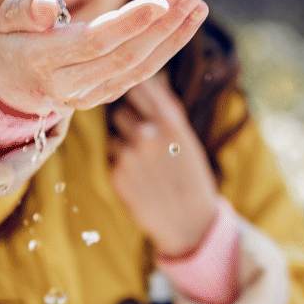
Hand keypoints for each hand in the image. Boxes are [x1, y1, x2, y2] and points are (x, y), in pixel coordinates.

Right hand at [0, 0, 208, 114]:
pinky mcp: (107, 95)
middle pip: (125, 56)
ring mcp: (91, 95)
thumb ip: (25, 9)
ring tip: (197, 6)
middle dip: (163, 26)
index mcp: (43, 60)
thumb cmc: (15, 37)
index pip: (93, 42)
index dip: (129, 23)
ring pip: (140, 68)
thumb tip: (46, 5)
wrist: (15, 81)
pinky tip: (186, 22)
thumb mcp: (7, 17)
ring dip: (174, 37)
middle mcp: (69, 85)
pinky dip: (168, 47)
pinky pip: (142, 73)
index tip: (161, 1)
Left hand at [108, 74, 219, 256]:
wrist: (190, 224)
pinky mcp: (116, 174)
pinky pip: (112, 158)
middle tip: (144, 140)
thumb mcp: (187, 139)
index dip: (133, 91)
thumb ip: (166, 110)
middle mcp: (147, 134)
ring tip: (145, 164)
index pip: (138, 87)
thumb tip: (150, 79)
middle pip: (120, 111)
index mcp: (169, 122)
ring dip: (124, 144)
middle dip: (128, 122)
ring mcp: (129, 155)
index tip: (133, 95)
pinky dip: (122, 165)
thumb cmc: (191, 177)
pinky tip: (139, 179)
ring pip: (114, 135)